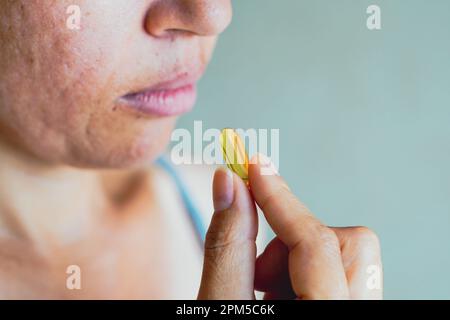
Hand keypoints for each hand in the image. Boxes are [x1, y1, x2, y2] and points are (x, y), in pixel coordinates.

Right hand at [198, 155, 382, 299]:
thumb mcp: (222, 308)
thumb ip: (227, 245)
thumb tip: (228, 184)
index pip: (316, 244)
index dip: (280, 199)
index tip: (254, 166)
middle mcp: (359, 316)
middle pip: (352, 245)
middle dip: (297, 243)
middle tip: (259, 273)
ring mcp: (360, 312)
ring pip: (347, 257)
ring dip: (297, 263)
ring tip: (266, 297)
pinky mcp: (353, 307)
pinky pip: (342, 272)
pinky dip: (305, 275)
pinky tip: (280, 299)